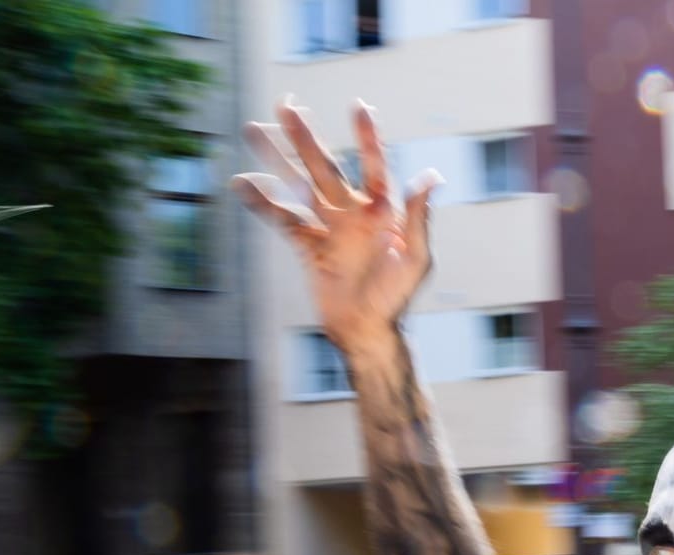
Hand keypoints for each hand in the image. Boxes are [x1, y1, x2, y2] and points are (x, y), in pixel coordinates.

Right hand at [233, 98, 440, 349]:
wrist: (366, 331)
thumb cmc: (398, 297)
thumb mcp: (416, 258)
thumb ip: (418, 217)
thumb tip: (431, 175)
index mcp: (382, 211)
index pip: (374, 166)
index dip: (367, 138)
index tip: (359, 107)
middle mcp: (353, 213)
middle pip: (325, 168)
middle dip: (305, 138)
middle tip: (286, 105)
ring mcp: (329, 228)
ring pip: (298, 185)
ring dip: (277, 159)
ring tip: (254, 129)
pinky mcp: (309, 246)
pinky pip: (282, 219)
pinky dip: (262, 202)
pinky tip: (242, 183)